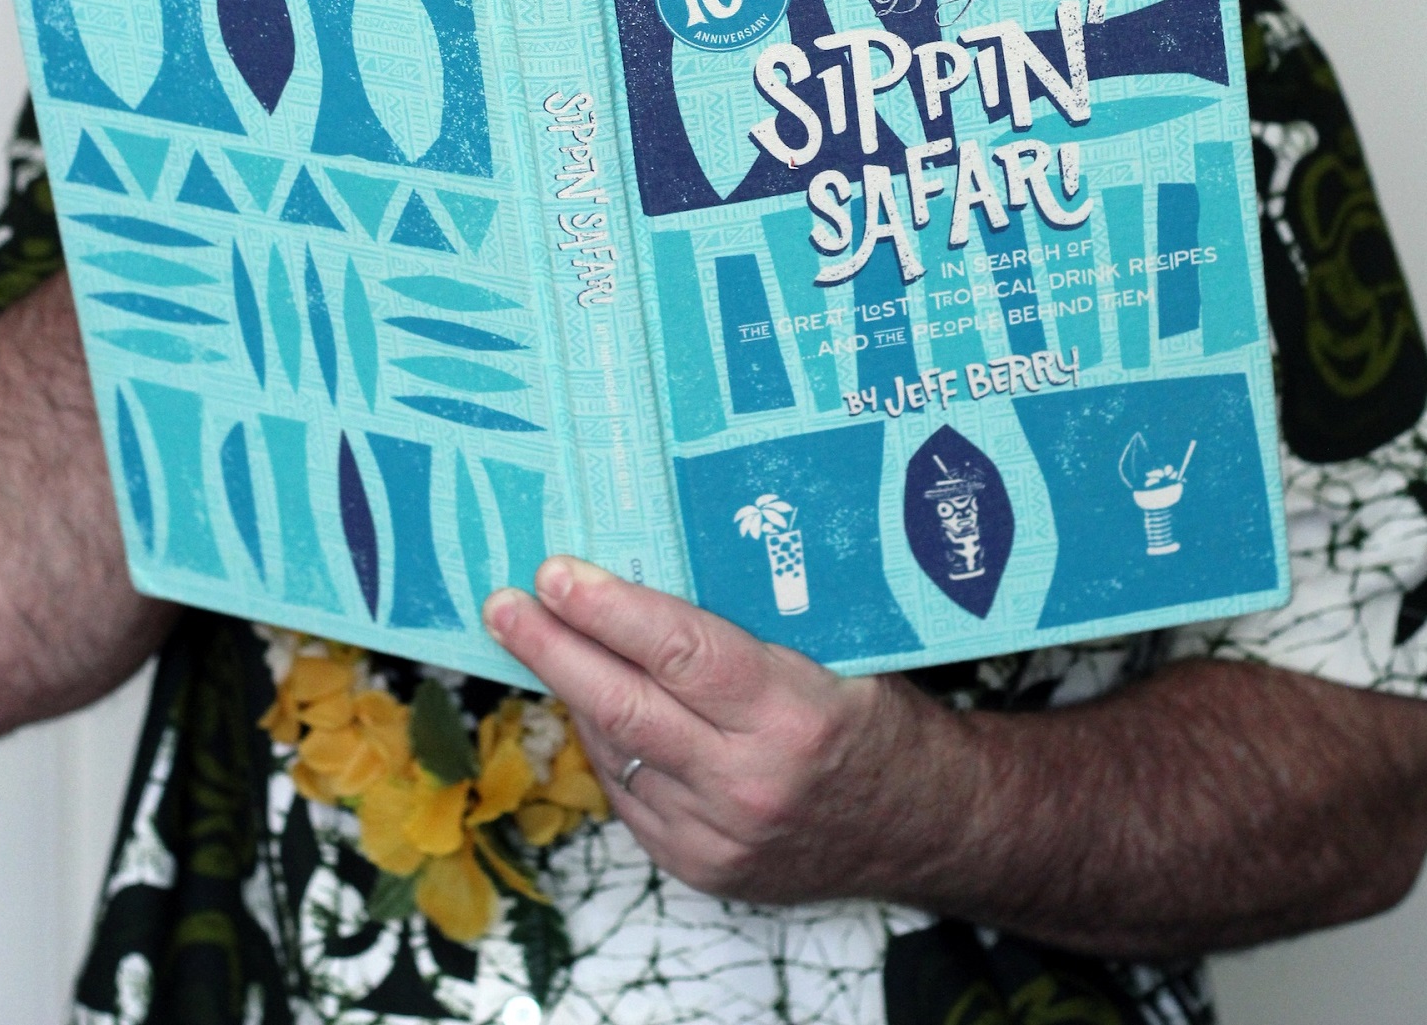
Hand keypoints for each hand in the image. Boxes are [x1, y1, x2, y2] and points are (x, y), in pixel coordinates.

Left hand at [484, 557, 951, 903]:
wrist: (921, 824)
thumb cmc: (873, 715)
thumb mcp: (835, 650)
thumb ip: (752, 619)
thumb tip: (655, 558)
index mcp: (794, 710)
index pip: (681, 650)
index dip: (610, 609)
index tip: (556, 573)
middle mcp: (751, 780)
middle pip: (627, 706)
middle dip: (553, 649)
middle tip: (504, 605)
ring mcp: (721, 834)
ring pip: (620, 751)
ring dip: (573, 693)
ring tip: (537, 639)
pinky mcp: (701, 868)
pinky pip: (631, 796)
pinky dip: (609, 746)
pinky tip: (593, 705)